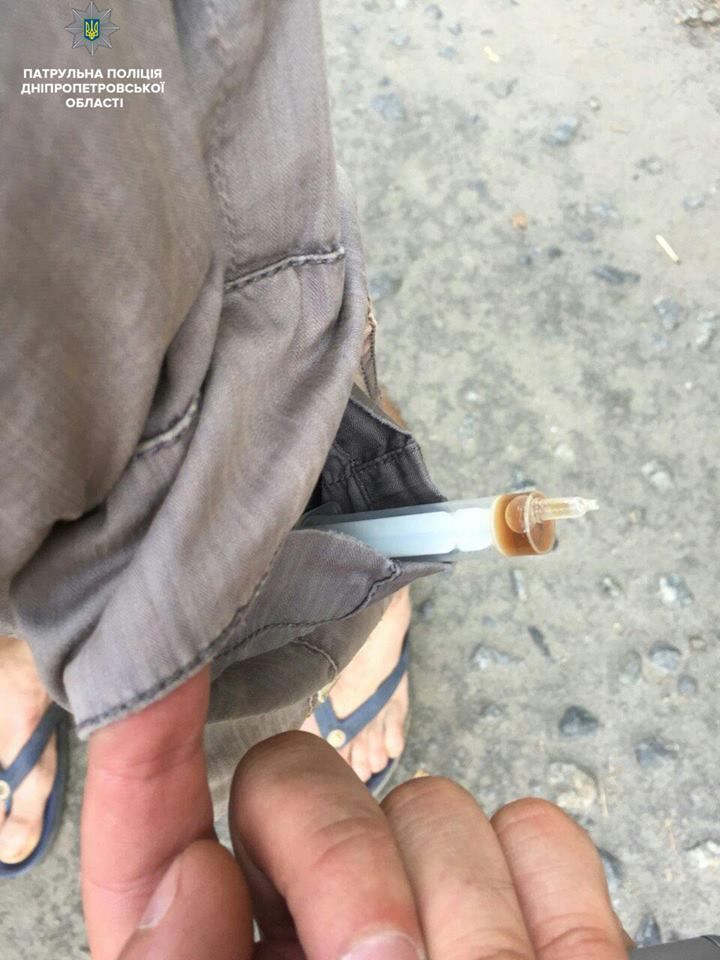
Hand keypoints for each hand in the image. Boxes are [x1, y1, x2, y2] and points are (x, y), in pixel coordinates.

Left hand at [82, 668, 633, 959]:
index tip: (155, 681)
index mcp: (221, 958)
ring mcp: (425, 893)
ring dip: (464, 917)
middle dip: (341, 862)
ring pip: (432, 801)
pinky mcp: (530, 898)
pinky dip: (554, 902)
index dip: (145, 747)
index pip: (154, 829)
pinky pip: (539, 833)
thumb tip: (187, 885)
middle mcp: (312, 912)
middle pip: (301, 778)